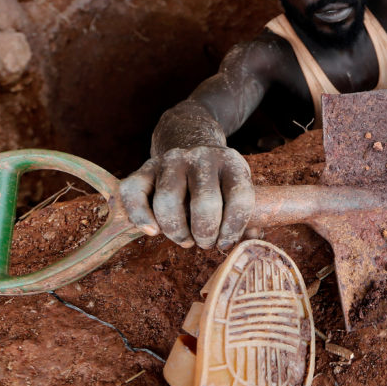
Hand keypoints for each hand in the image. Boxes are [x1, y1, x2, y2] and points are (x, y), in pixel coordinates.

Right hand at [118, 145, 254, 250]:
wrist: (190, 143)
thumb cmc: (218, 180)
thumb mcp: (237, 188)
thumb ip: (247, 216)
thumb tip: (253, 240)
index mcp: (232, 163)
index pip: (240, 198)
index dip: (234, 228)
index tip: (225, 242)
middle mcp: (201, 157)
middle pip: (204, 203)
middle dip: (205, 234)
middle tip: (204, 243)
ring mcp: (171, 160)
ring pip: (168, 201)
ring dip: (176, 231)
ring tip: (185, 240)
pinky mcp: (146, 167)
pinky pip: (134, 193)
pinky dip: (140, 217)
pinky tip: (153, 232)